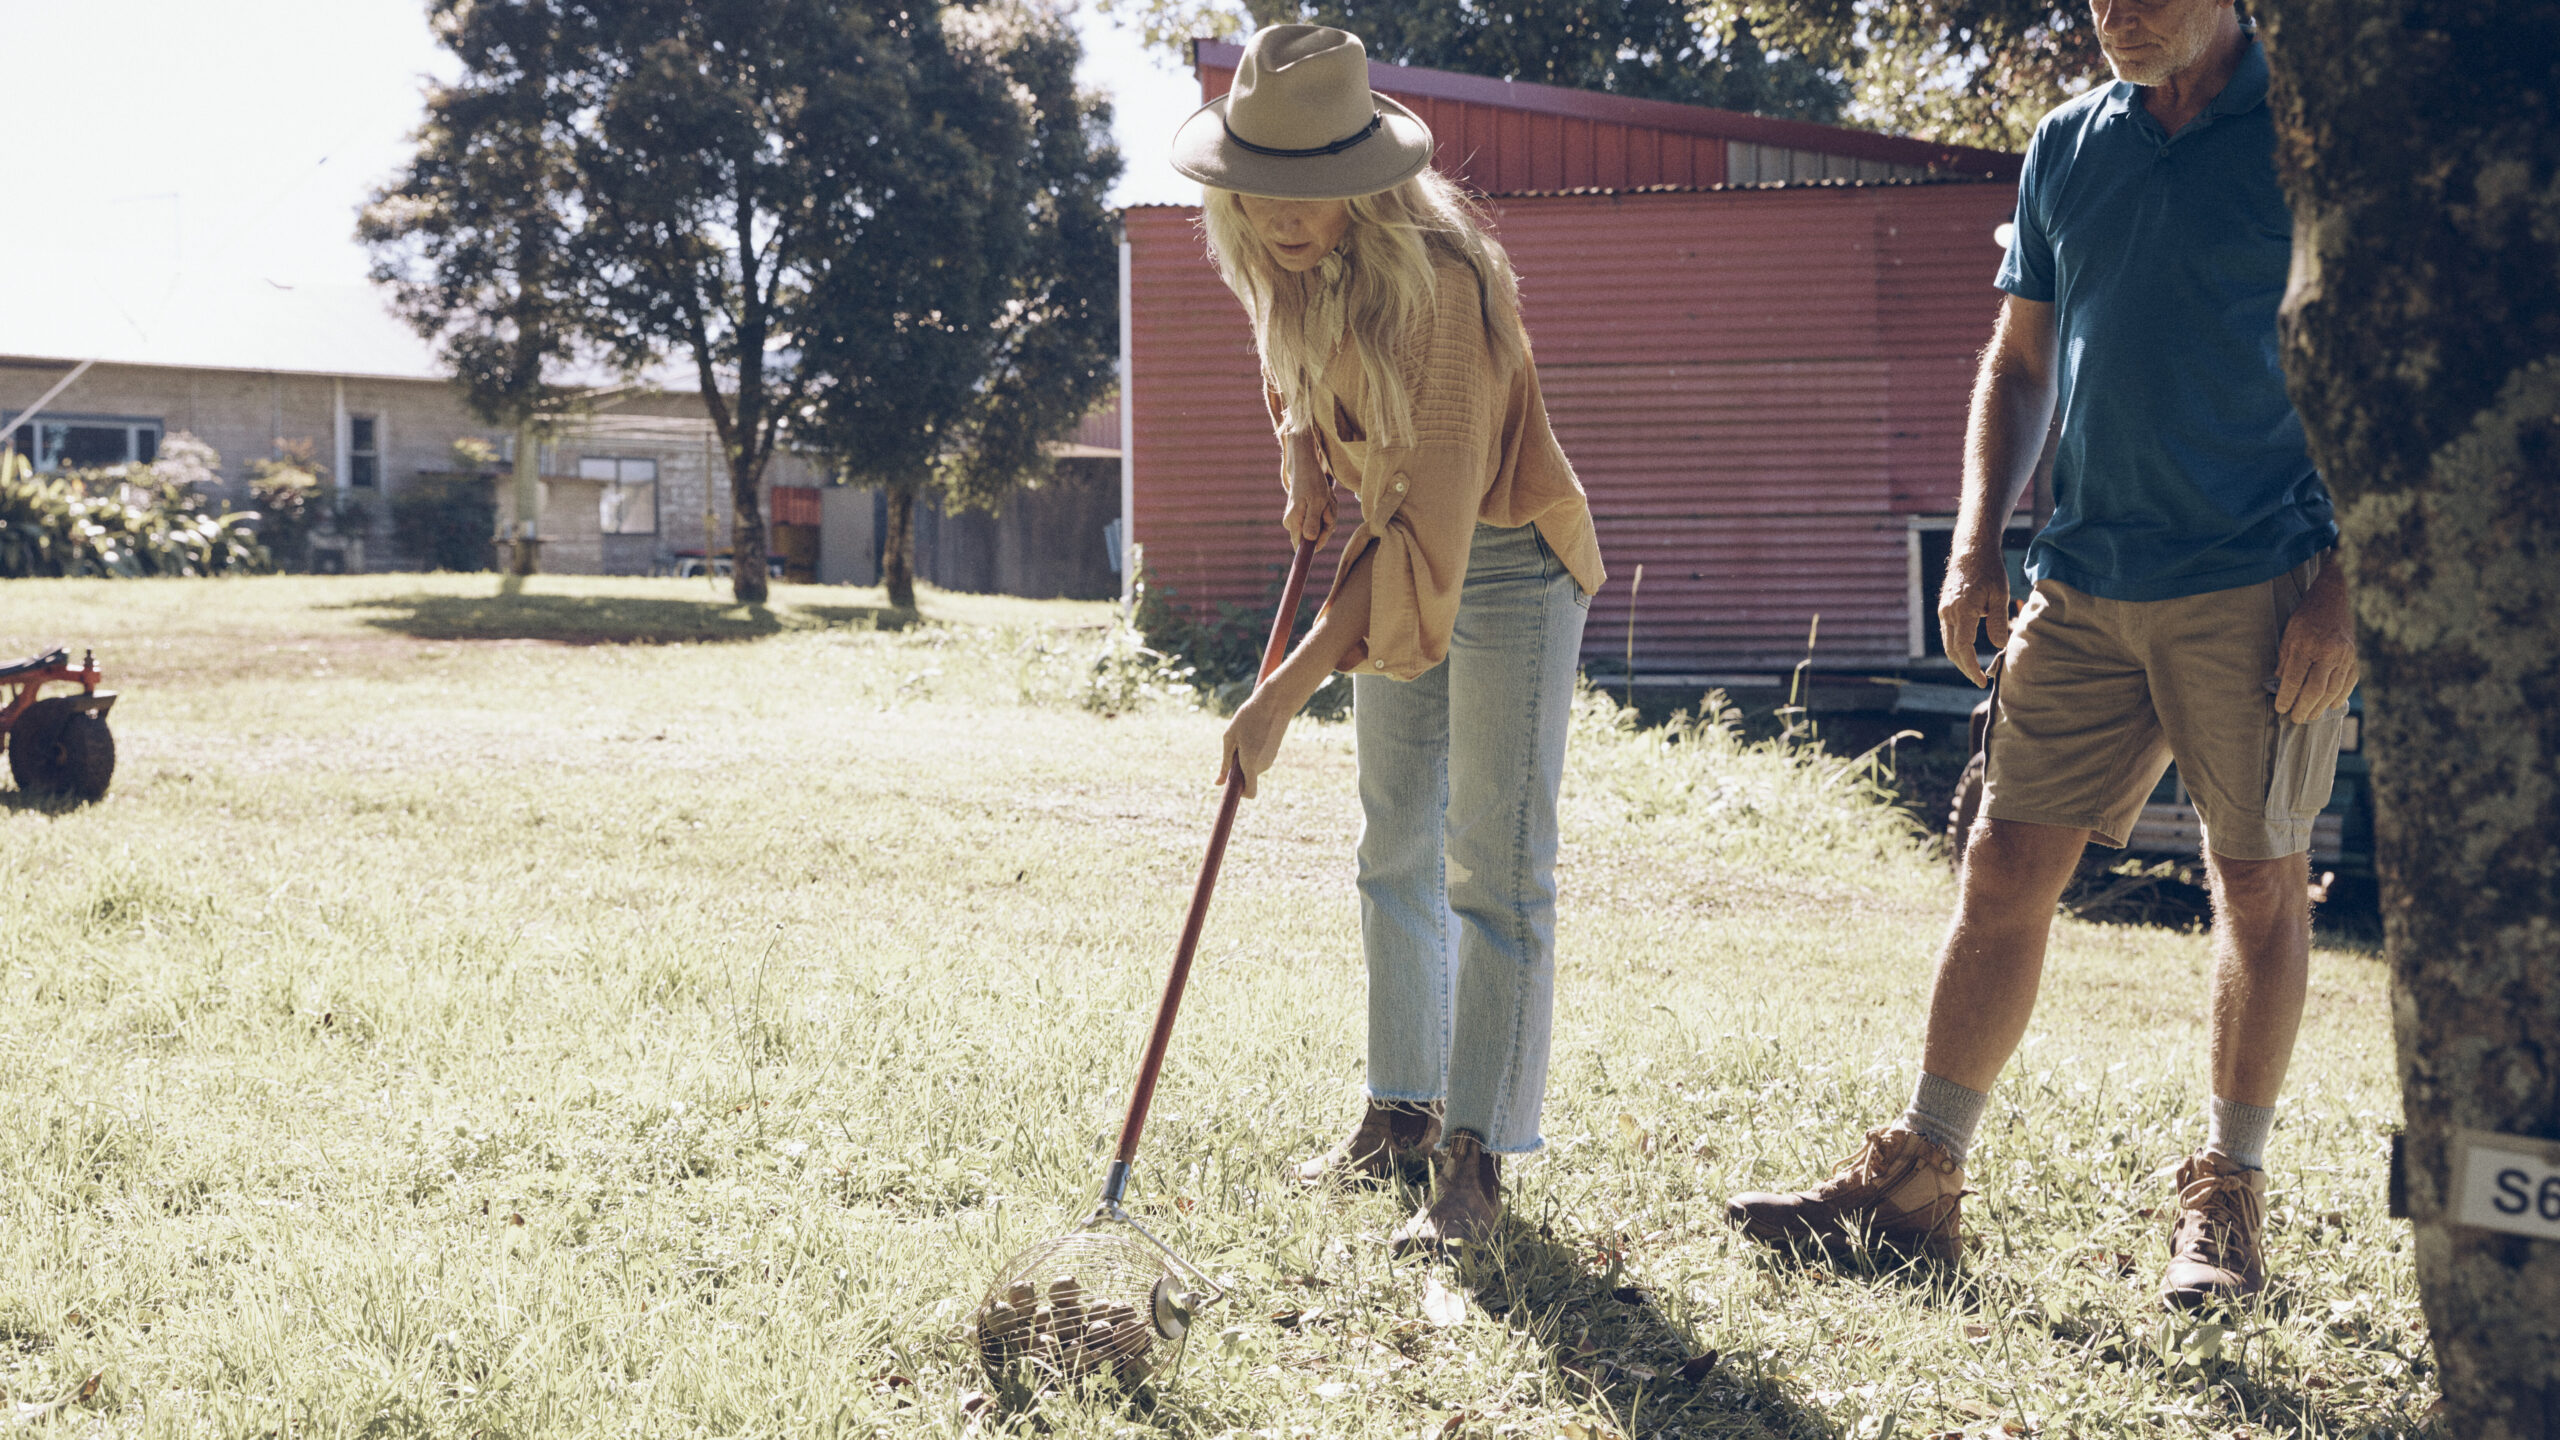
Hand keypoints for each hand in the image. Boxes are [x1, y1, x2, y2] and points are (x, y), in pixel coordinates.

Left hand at [1217, 688, 1290, 798]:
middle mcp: (1263, 766)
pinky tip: (1254, 732)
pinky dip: (1253, 750)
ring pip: (1252, 766)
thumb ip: (1225, 763)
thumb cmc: (1249, 718)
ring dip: (1245, 756)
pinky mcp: (1274, 752)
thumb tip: (1218, 783)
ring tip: (1246, 734)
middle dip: (1238, 766)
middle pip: (1247, 776)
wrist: (1276, 702)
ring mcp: (1271, 759)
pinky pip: (1258, 758)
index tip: (1231, 784)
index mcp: (1250, 764)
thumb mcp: (1230, 738)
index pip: (1250, 793)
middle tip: (1235, 743)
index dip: (1240, 793)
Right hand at [1280, 432, 1333, 544]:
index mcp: (1294, 522)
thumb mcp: (1317, 501)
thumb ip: (1313, 521)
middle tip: (1329, 504)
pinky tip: (1325, 498)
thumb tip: (1310, 539)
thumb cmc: (1311, 482)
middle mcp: (1293, 523)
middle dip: (1328, 522)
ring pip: (1321, 526)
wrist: (1305, 467)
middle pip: (1316, 536)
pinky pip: (1321, 519)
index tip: (1326, 531)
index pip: (1301, 547)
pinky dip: (1327, 509)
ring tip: (1327, 497)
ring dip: (1329, 513)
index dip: (1316, 544)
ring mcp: (1299, 519)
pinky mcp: (1305, 515)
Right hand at [1937, 544, 2014, 686]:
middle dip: (1964, 668)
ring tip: (1974, 669)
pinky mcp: (1944, 608)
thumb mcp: (2000, 593)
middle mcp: (1948, 613)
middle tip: (1979, 679)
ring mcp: (1944, 611)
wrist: (1970, 550)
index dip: (1971, 667)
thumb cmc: (1989, 569)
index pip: (1963, 648)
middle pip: (1952, 650)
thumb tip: (1998, 646)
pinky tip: (1967, 651)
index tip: (1981, 679)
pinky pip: (1947, 634)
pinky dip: (1956, 647)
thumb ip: (1998, 621)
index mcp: (1963, 610)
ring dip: (1959, 659)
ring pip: (1947, 643)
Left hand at [2274, 560, 2357, 720]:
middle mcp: (2328, 652)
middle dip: (2305, 707)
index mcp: (2307, 645)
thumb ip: (2285, 661)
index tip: (2281, 709)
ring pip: (2334, 689)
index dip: (2287, 697)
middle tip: (2296, 718)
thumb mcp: (2288, 635)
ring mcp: (2345, 655)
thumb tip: (2280, 684)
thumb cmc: (2306, 617)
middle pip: (2316, 689)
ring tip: (2311, 715)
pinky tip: (2331, 705)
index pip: (2295, 679)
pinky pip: (2349, 682)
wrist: (2333, 597)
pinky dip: (2341, 696)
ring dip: (2322, 706)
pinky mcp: (2355, 656)